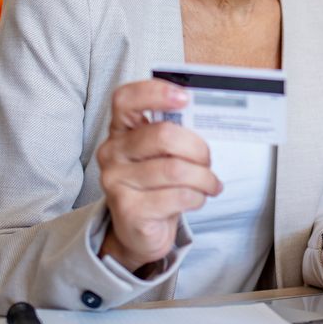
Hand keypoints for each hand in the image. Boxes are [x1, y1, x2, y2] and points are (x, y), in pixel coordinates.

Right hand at [96, 80, 221, 271]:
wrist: (141, 231)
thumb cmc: (158, 184)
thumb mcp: (163, 154)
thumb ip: (176, 132)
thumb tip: (210, 114)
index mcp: (121, 129)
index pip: (125, 99)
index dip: (155, 92)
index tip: (186, 98)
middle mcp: (112, 152)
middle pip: (163, 135)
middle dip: (197, 148)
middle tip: (208, 160)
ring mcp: (116, 181)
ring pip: (176, 170)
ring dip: (204, 178)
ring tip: (210, 183)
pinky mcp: (128, 210)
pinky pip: (178, 196)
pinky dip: (198, 197)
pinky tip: (197, 199)